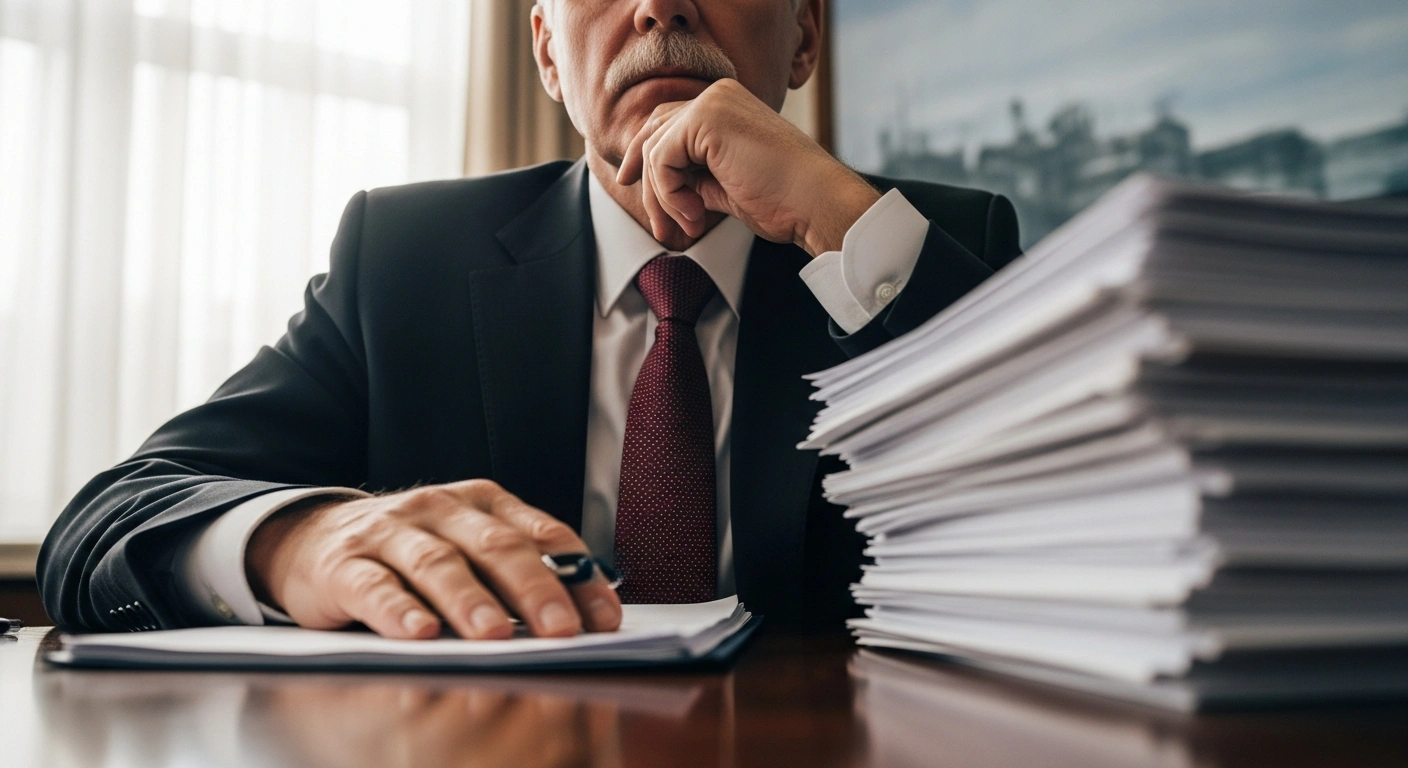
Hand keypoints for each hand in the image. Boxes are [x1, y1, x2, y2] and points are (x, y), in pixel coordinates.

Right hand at [245, 480, 622, 639]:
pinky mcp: (344, 564)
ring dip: (470, 601)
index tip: (603, 618)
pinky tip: (420, 633)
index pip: (542, 535)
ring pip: (438, 564)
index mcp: (482, 503)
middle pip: (496, 547)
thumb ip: (515, 574)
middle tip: (561, 629)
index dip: (577, 576)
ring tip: (495, 636)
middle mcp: (439, 509)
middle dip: (534, 590)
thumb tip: (578, 619)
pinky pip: (375, 586)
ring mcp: (390, 532)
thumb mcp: (467, 549)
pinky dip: (399, 611)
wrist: (311, 538)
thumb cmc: (409, 552)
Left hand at [616, 78, 880, 256]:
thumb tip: (663, 185)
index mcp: (725, 104)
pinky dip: (669, 194)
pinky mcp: (706, 119)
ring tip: (690, 225)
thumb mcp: (726, 183)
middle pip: (654, 133)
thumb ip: (694, 175)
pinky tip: (695, 215)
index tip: (633, 187)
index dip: (646, 159)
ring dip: (664, 199)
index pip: (667, 125)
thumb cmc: (783, 200)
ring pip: (655, 150)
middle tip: (658, 228)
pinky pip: (662, 159)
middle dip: (647, 182)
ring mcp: (711, 103)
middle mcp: (717, 95)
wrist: (815, 202)